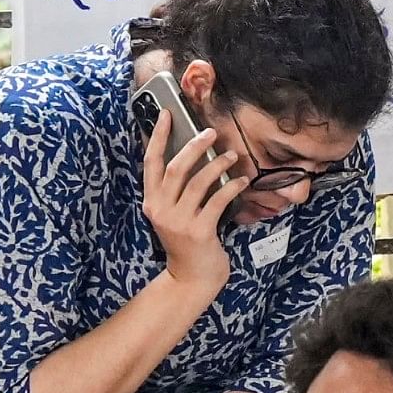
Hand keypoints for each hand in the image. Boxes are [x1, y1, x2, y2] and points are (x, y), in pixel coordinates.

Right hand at [139, 112, 247, 293]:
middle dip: (194, 146)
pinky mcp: (199, 231)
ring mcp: (178, 222)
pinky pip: (217, 200)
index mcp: (152, 202)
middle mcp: (160, 210)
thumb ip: (177, 191)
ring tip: (232, 156)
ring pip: (198, 182)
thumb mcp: (174, 214)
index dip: (158, 136)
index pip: (150, 162)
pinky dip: (231, 187)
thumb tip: (195, 154)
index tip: (166, 113)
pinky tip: (241, 181)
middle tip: (211, 132)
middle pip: (175, 168)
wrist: (191, 279)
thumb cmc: (187, 243)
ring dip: (217, 164)